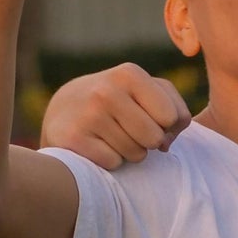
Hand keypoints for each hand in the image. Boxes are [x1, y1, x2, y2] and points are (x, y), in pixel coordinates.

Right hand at [40, 62, 191, 168]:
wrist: (63, 112)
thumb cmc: (118, 103)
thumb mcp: (146, 93)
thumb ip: (175, 110)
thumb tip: (165, 143)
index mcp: (129, 74)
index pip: (173, 116)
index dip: (166, 125)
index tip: (147, 117)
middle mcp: (107, 90)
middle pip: (155, 138)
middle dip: (148, 141)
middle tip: (128, 130)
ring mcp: (88, 114)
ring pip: (136, 154)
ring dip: (129, 152)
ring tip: (110, 136)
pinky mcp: (74, 138)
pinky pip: (114, 163)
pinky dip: (110, 161)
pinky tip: (96, 145)